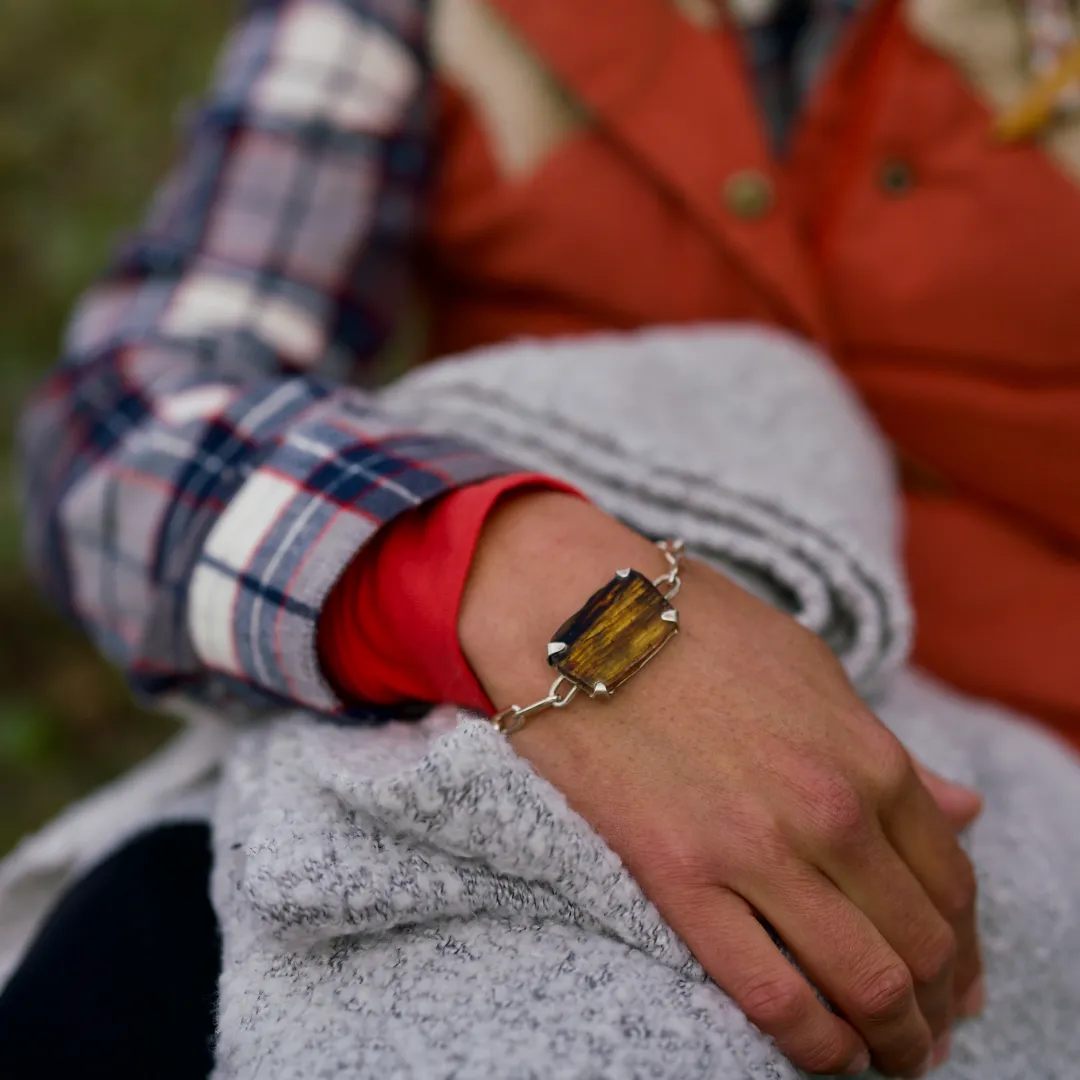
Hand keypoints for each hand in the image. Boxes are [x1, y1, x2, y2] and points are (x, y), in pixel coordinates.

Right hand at [460, 492, 982, 1077]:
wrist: (582, 614)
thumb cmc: (695, 629)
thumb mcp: (811, 670)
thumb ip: (887, 752)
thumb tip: (963, 809)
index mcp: (869, 756)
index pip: (953, 883)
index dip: (965, 945)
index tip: (957, 977)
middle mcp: (832, 812)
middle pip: (921, 944)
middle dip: (938, 1006)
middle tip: (927, 1033)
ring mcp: (758, 849)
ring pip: (864, 984)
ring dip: (893, 1041)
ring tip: (888, 1056)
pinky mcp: (681, 878)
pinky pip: (771, 995)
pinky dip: (815, 1045)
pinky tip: (826, 1055)